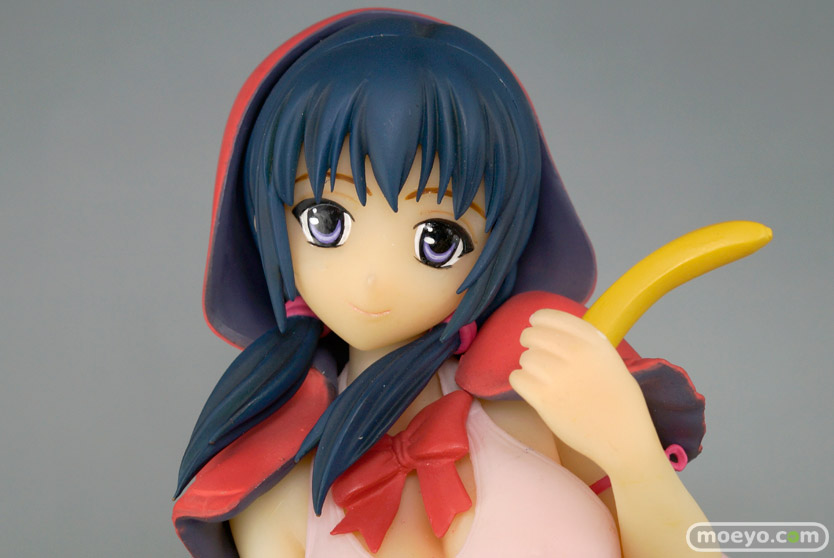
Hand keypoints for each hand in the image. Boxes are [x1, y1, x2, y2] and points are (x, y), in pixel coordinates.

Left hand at [509, 309, 660, 470]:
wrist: (624, 440)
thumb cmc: (620, 403)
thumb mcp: (611, 361)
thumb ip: (586, 344)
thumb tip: (554, 331)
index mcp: (594, 342)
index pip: (552, 317)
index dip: (539, 319)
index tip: (535, 323)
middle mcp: (576, 353)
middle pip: (532, 335)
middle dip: (529, 343)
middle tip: (536, 354)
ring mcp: (558, 376)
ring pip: (525, 358)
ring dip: (528, 366)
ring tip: (542, 378)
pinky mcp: (544, 399)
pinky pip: (517, 378)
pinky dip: (521, 382)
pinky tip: (534, 389)